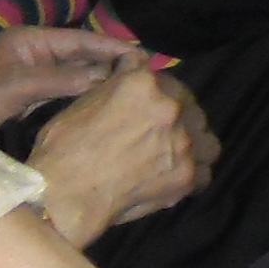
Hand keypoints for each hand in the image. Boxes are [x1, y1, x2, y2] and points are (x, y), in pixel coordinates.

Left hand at [0, 25, 144, 134]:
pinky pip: (63, 91)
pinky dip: (82, 95)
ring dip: (98, 80)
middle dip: (108, 62)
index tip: (140, 53)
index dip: (110, 46)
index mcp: (29, 40)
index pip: (79, 39)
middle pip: (79, 55)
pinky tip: (101, 104)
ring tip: (129, 88)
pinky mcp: (28, 96)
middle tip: (143, 72)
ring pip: (73, 74)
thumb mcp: (19, 85)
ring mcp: (30, 75)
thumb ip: (62, 79)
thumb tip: (105, 77)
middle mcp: (33, 53)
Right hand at [31, 66, 216, 247]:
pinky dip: (192, 175)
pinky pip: (205, 172)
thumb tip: (129, 72)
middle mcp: (171, 106)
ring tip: (171, 155)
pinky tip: (173, 178)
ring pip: (205, 137)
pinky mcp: (188, 174)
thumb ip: (117, 85)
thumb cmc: (63, 148)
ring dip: (191, 143)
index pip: (161, 76)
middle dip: (174, 116)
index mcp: (143, 83)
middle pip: (188, 104)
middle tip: (155, 134)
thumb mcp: (85, 100)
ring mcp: (184, 141)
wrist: (64, 195)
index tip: (146, 104)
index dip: (154, 91)